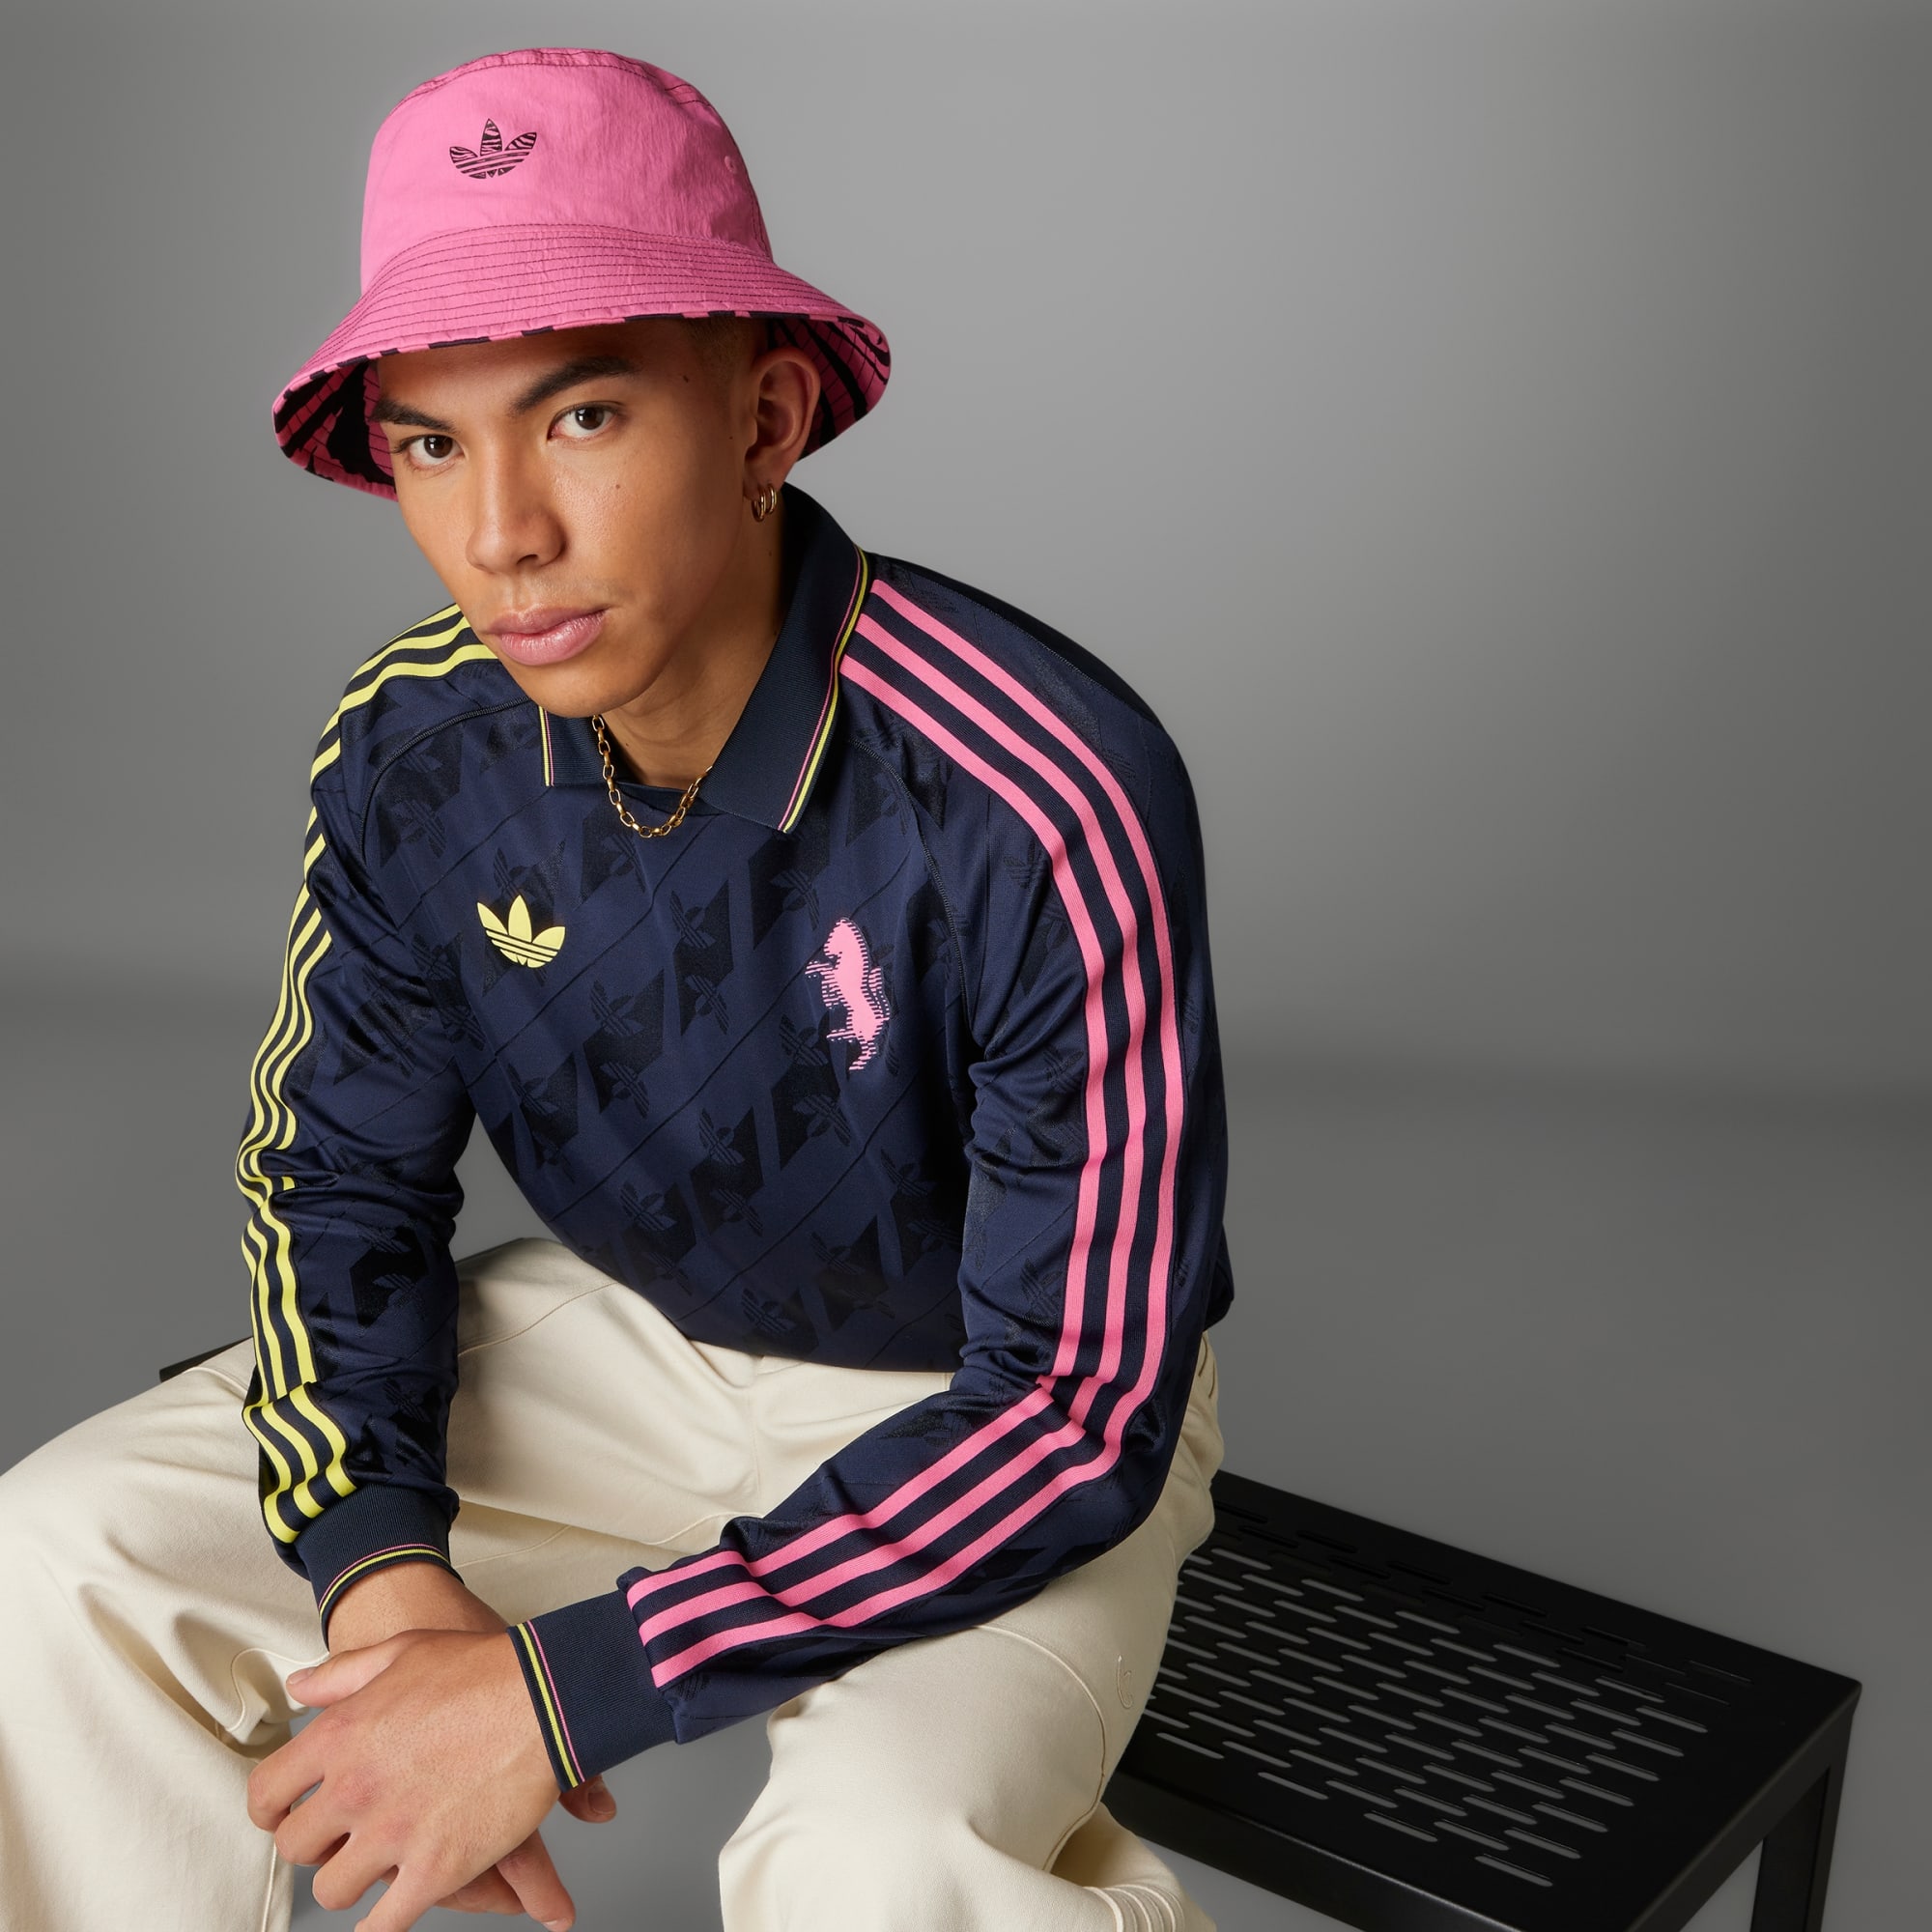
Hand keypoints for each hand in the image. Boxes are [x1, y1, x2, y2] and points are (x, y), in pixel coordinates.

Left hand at [252, 1627, 572, 1929]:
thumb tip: (301, 1686)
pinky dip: (381, 1925)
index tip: (283, 1816)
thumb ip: (344, 1673)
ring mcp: (393, 1833)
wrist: (545, 1697)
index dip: (271, 1810)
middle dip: (316, 1845)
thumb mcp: (402, 1652)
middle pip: (298, 1847)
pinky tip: (388, 1914)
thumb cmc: (482, 1669)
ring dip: (350, 1882)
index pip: (267, 1793)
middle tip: (338, 1838)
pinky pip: (385, 1922)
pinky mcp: (434, 1868)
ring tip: (371, 1869)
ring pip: (335, 1889)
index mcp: (339, 1736)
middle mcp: (355, 1789)